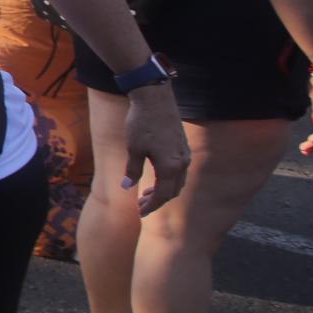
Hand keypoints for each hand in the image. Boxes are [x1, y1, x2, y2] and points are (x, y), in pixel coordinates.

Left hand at [122, 85, 190, 214]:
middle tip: (141, 205)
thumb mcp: (133, 149)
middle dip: (157, 201)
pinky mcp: (183, 146)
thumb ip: (132, 170)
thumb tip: (127, 187)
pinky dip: (169, 179)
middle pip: (173, 190)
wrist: (155, 98)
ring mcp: (184, 154)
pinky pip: (179, 170)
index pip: (162, 195)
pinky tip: (156, 177)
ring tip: (146, 194)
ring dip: (164, 190)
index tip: (140, 213)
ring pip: (178, 181)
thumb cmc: (141, 123)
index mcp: (170, 166)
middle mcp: (182, 162)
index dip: (151, 206)